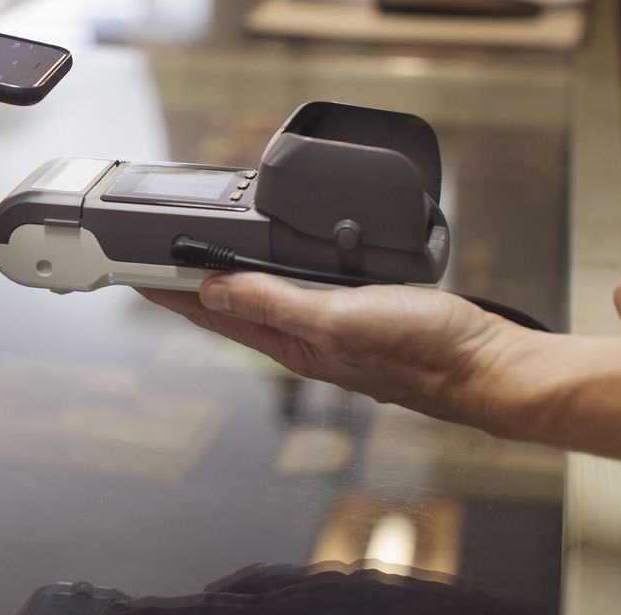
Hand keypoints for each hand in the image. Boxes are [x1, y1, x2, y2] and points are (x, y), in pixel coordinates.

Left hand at [139, 274, 525, 426]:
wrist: (489, 364)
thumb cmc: (423, 351)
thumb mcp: (339, 319)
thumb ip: (276, 304)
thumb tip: (213, 289)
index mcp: (291, 342)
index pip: (212, 314)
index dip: (169, 292)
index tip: (131, 270)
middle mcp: (304, 336)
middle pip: (230, 305)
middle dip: (189, 284)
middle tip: (153, 258)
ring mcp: (331, 326)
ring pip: (265, 296)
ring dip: (229, 276)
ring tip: (197, 255)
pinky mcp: (360, 311)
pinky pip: (303, 289)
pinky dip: (279, 271)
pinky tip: (281, 261)